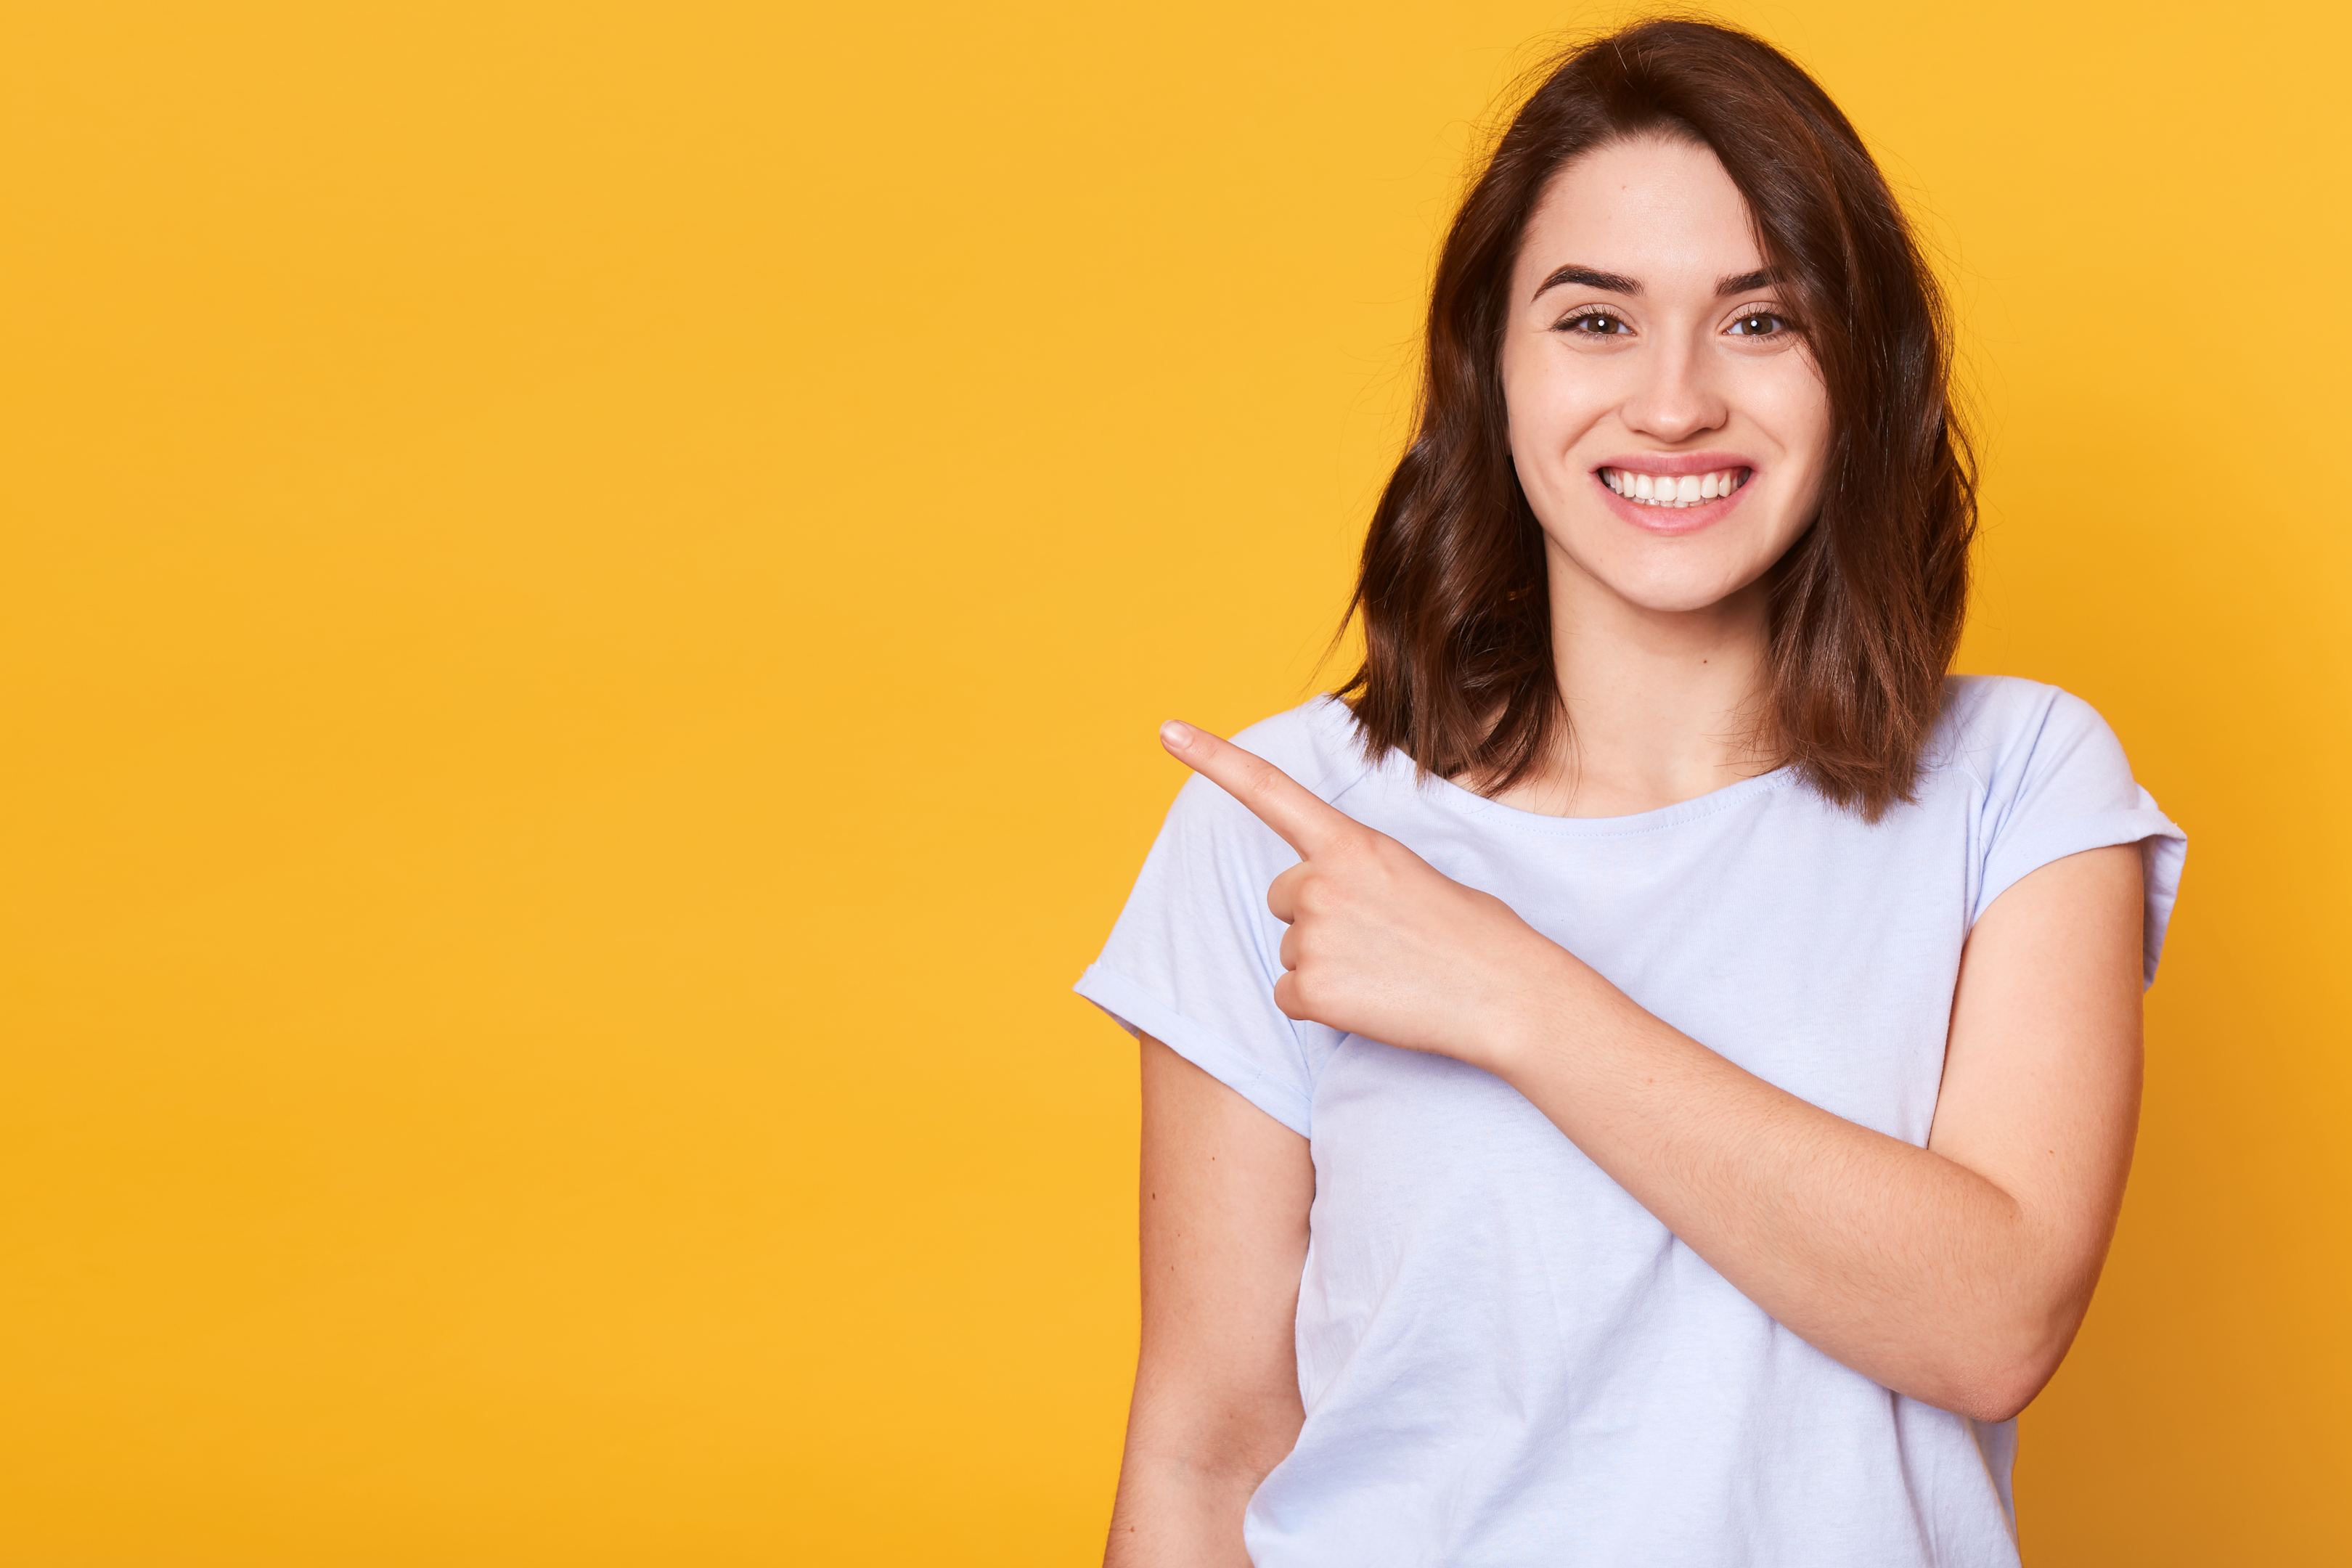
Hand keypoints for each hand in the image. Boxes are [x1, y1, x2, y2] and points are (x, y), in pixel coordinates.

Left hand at [1159, 719, 1574, 1070]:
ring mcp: (1311, 935)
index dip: (1213, 758)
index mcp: (1351, 842)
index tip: (1167, 731)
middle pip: (1283, 898)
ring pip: (1291, 950)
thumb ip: (1358, 872)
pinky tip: (1373, 1000)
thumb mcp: (1413, 874)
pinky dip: (1324, 1006)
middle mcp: (1320, 881)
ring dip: (1328, 964)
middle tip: (1381, 936)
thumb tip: (1328, 904)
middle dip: (1319, 918)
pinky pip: (1291, 996)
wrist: (1507, 994)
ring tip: (1387, 969)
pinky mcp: (1309, 990)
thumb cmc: (1474, 935)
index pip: (1268, 790)